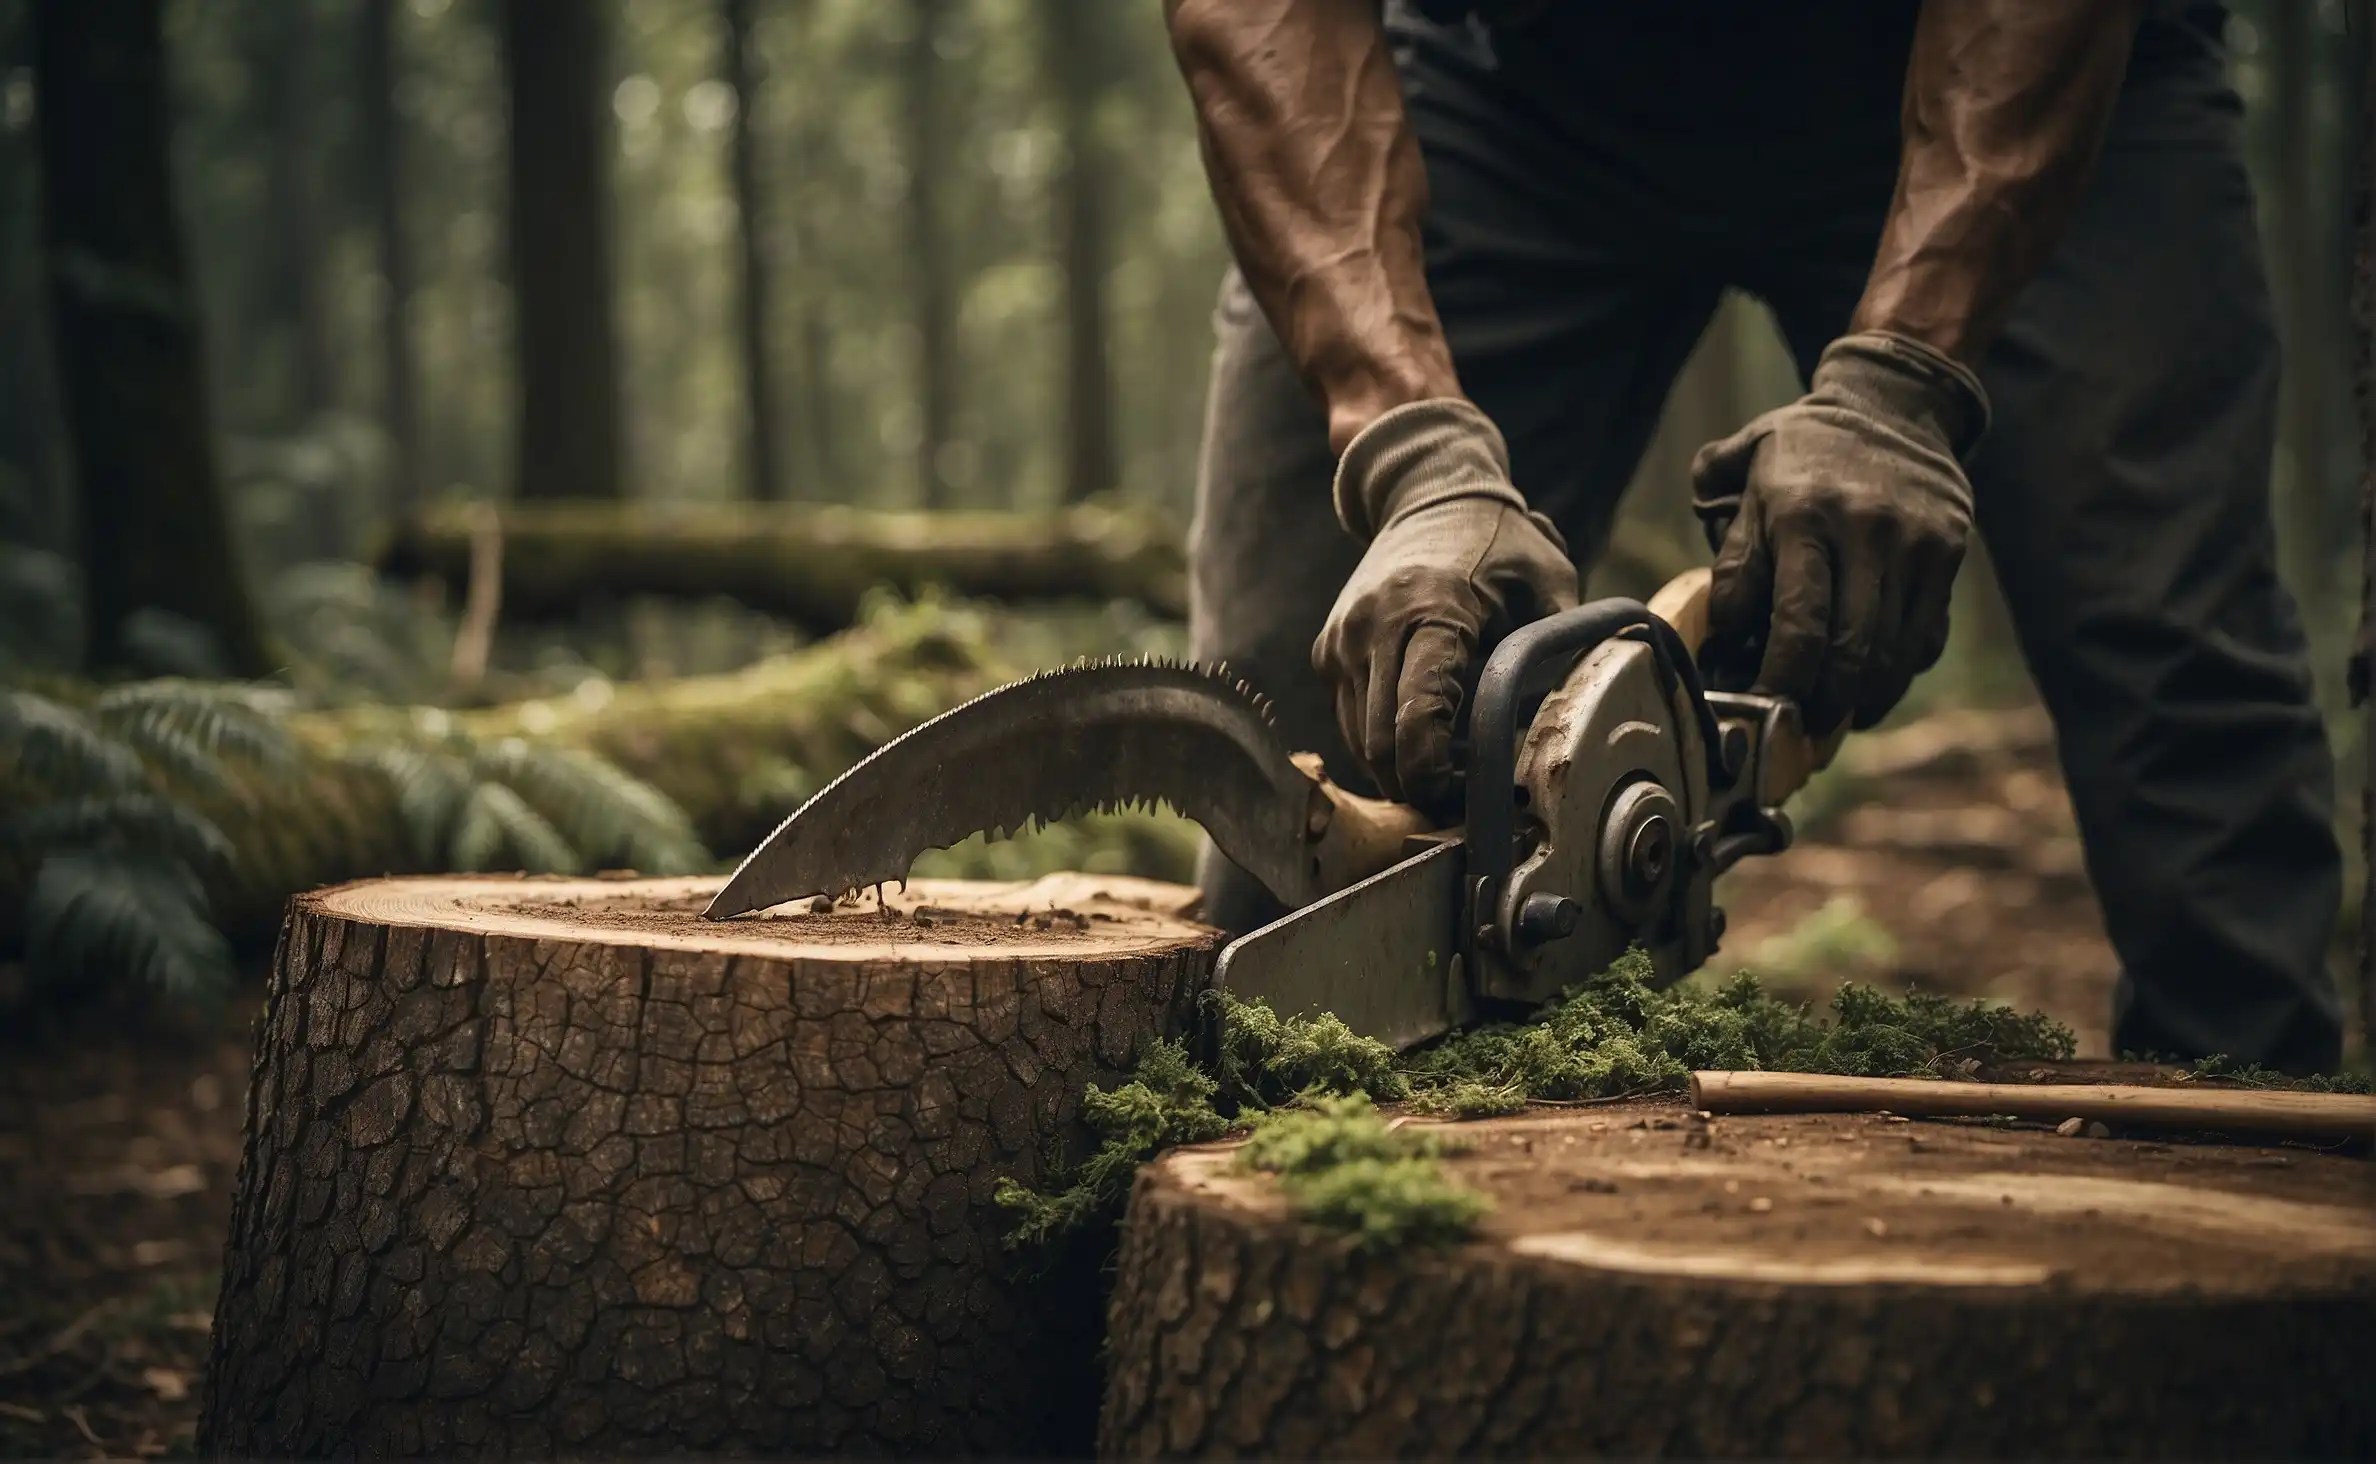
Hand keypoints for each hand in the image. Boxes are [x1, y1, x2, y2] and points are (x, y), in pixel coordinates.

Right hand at [1314, 399, 1577, 813]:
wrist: (1427, 493)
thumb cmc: (1500, 543)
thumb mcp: (1551, 585)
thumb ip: (1559, 653)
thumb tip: (1567, 731)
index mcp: (1430, 611)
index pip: (1415, 719)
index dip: (1435, 776)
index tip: (1466, 800)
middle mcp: (1373, 628)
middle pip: (1379, 746)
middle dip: (1419, 787)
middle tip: (1466, 802)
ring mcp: (1342, 640)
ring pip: (1360, 742)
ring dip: (1401, 768)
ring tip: (1454, 767)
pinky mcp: (1329, 651)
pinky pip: (1352, 720)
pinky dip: (1384, 740)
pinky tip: (1427, 733)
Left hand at [1692, 333, 1987, 733]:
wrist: (1891, 405)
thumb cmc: (1801, 452)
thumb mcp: (1745, 481)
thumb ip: (1730, 555)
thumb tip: (1721, 633)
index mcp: (1804, 514)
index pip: (1798, 624)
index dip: (1783, 681)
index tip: (1764, 710)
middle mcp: (1867, 531)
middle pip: (1852, 650)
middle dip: (1824, 703)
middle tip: (1800, 729)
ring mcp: (1917, 544)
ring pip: (1893, 653)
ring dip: (1862, 699)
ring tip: (1834, 718)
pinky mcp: (1950, 555)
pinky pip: (1925, 636)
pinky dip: (1897, 673)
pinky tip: (1870, 686)